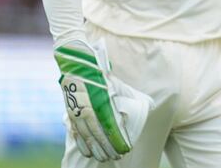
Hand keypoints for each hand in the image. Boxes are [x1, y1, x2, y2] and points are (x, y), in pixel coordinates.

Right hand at [55, 40, 152, 161]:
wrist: (76, 62)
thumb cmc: (100, 73)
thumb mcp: (118, 84)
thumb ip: (132, 95)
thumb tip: (151, 105)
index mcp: (102, 101)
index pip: (110, 126)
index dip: (117, 140)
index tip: (124, 149)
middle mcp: (89, 109)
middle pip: (99, 135)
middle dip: (108, 148)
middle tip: (116, 157)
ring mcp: (77, 112)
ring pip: (87, 136)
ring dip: (96, 149)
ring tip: (104, 158)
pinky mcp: (69, 112)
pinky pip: (75, 133)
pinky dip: (82, 144)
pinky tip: (87, 152)